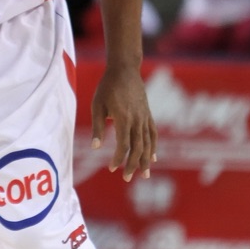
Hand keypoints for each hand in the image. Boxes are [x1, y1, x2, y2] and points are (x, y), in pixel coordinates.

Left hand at [91, 65, 156, 181]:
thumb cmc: (107, 87)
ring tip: (145, 175)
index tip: (112, 168)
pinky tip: (152, 158)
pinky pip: (153, 134)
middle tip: (127, 179)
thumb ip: (97, 127)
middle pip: (138, 147)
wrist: (125, 69)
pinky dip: (153, 147)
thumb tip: (96, 147)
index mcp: (124, 118)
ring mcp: (145, 117)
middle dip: (133, 164)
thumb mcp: (97, 105)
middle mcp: (137, 120)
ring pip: (148, 143)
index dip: (119, 158)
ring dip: (146, 160)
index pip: (123, 144)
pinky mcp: (148, 114)